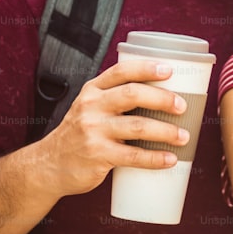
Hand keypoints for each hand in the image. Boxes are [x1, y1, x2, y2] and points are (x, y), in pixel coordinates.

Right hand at [38, 59, 188, 196]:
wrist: (49, 165)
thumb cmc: (79, 134)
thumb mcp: (89, 107)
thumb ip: (115, 98)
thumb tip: (161, 94)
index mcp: (92, 90)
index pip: (121, 72)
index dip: (146, 68)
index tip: (169, 70)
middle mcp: (91, 107)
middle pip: (132, 95)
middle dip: (162, 98)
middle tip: (182, 106)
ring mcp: (93, 131)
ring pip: (137, 126)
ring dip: (166, 131)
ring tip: (184, 136)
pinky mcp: (97, 155)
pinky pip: (133, 156)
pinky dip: (155, 158)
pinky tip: (170, 159)